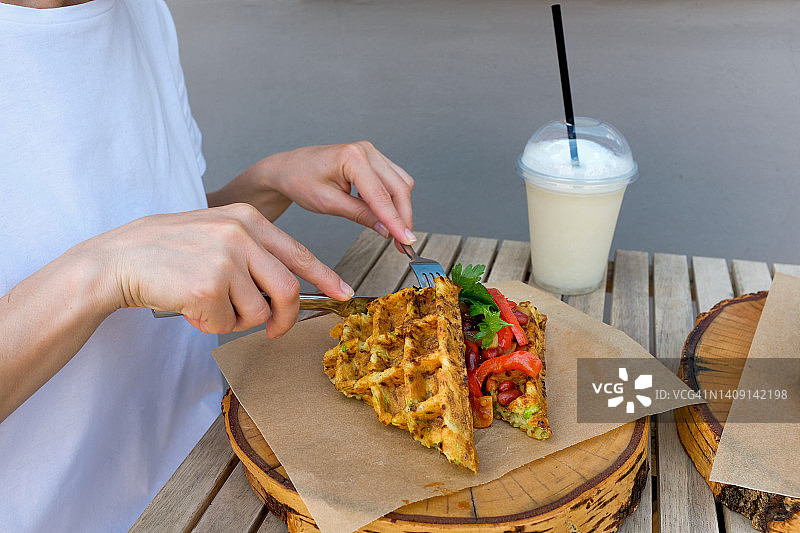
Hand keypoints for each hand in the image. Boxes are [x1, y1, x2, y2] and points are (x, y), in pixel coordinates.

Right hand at [85, 203, 352, 336]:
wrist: (118, 259)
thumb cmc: (168, 251)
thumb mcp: (216, 233)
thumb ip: (254, 252)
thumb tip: (290, 287)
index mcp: (247, 218)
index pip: (299, 253)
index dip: (325, 278)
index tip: (344, 293)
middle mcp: (241, 234)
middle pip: (288, 289)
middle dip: (285, 319)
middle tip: (274, 332)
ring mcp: (226, 259)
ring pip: (257, 312)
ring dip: (236, 321)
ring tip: (207, 305)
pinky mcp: (209, 286)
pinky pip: (228, 324)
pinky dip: (212, 325)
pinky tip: (190, 308)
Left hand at [222, 142, 415, 244]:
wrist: (289, 168)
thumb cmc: (300, 180)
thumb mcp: (328, 204)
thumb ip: (361, 215)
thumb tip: (387, 229)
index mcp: (352, 158)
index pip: (381, 195)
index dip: (396, 221)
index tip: (406, 240)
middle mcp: (365, 150)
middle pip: (399, 187)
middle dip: (403, 217)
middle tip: (403, 243)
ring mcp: (371, 152)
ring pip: (401, 183)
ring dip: (401, 209)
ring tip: (394, 232)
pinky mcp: (373, 159)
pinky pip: (394, 180)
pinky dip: (393, 199)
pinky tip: (386, 215)